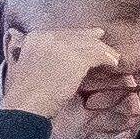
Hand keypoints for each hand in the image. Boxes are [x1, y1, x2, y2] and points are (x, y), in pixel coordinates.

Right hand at [0, 27, 118, 124]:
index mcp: (35, 38)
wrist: (25, 105)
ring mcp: (62, 47)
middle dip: (90, 38)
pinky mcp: (75, 59)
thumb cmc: (25, 97)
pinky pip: (97, 55)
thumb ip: (39, 58)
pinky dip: (107, 59)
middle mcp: (49, 37)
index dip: (75, 35)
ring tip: (113, 58)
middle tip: (102, 39)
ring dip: (103, 51)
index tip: (86, 37)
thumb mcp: (26, 69)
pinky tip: (114, 65)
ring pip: (89, 44)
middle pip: (76, 35)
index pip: (61, 33)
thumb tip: (51, 60)